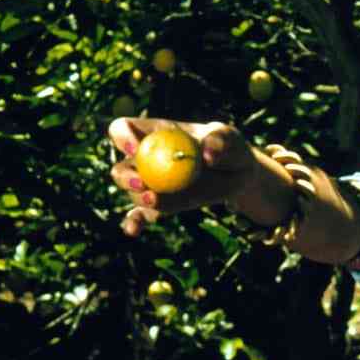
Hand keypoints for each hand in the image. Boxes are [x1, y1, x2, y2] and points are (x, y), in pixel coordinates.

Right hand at [107, 117, 274, 237]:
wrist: (237, 176)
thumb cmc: (229, 148)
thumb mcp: (229, 138)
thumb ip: (219, 141)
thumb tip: (207, 155)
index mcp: (155, 134)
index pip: (124, 129)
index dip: (122, 136)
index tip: (134, 147)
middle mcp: (146, 159)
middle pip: (121, 166)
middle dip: (125, 176)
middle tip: (141, 183)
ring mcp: (151, 184)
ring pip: (132, 191)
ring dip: (138, 197)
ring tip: (154, 200)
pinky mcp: (159, 205)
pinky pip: (140, 215)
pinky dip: (134, 223)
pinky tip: (133, 230)